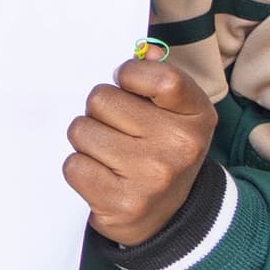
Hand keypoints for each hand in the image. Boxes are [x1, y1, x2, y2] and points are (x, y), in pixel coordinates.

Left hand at [67, 49, 220, 248]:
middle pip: (100, 99)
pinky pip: (73, 165)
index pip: (159, 77)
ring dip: (86, 141)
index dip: (128, 75)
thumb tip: (144, 53)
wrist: (169, 216)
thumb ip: (157, 79)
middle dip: (99, 112)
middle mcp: (180, 146)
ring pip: (81, 131)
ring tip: (109, 155)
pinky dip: (80, 168)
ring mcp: (153, 176)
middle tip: (117, 131)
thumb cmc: (162, 151)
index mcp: (196, 115)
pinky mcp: (123, 202)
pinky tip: (102, 177)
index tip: (125, 86)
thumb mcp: (174, 114)